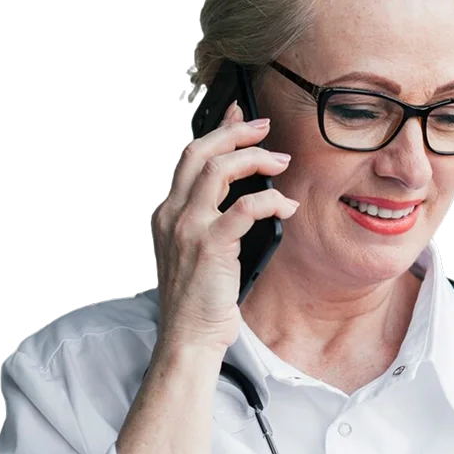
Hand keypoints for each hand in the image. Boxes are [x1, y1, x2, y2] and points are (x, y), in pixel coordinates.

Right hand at [152, 101, 299, 352]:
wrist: (187, 337)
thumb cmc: (198, 302)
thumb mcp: (193, 254)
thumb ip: (207, 224)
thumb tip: (242, 199)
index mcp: (168, 213)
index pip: (189, 157)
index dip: (217, 131)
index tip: (240, 116)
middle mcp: (173, 214)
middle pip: (202, 152)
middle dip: (235, 132)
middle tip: (264, 127)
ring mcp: (189, 229)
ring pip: (220, 170)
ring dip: (255, 159)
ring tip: (280, 161)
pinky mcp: (211, 246)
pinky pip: (245, 209)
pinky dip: (270, 202)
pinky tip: (286, 207)